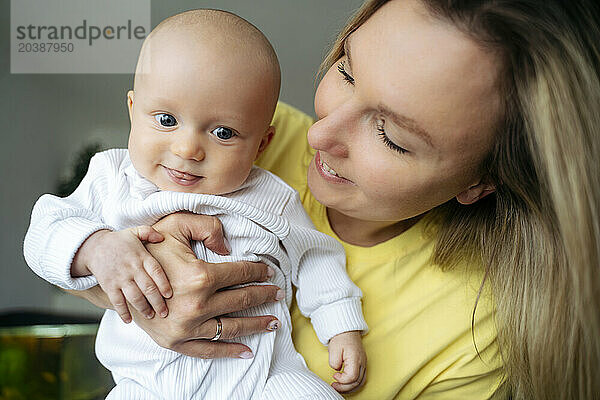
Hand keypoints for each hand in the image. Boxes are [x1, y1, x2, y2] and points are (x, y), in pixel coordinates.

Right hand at [72, 226, 170, 322]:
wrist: (93, 246)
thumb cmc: (119, 241)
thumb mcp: (135, 231)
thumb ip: (149, 233)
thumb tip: (162, 237)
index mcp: (141, 256)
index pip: (156, 272)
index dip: (164, 284)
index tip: (170, 295)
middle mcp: (132, 268)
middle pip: (148, 288)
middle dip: (158, 302)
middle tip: (165, 313)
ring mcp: (120, 278)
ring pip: (134, 297)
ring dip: (144, 308)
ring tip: (151, 316)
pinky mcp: (109, 285)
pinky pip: (117, 301)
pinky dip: (123, 312)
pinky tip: (129, 320)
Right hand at [130, 212, 283, 358]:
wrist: (119, 276)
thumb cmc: (150, 248)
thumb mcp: (177, 224)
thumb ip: (208, 227)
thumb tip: (230, 247)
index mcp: (199, 277)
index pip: (240, 273)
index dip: (258, 270)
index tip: (269, 271)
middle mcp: (196, 305)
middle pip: (242, 300)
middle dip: (264, 295)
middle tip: (278, 293)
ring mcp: (186, 327)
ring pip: (232, 326)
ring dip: (256, 324)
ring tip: (274, 321)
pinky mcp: (177, 342)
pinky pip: (209, 350)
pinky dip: (230, 351)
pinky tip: (248, 349)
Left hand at [328, 331, 366, 392]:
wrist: (347, 329)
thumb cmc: (340, 337)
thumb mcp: (333, 349)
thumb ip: (334, 362)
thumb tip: (337, 370)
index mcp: (356, 358)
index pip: (352, 377)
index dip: (342, 380)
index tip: (334, 375)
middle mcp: (362, 362)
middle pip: (357, 382)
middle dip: (345, 388)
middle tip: (334, 386)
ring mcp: (363, 363)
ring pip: (361, 381)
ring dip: (350, 387)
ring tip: (339, 386)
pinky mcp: (362, 363)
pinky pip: (361, 377)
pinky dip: (353, 383)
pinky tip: (345, 382)